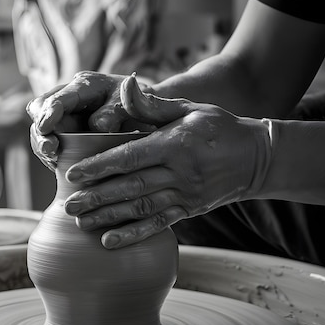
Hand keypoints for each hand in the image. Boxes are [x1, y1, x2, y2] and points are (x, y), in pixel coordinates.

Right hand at [26, 71, 155, 169]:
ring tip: (52, 158)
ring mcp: (65, 115)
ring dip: (42, 144)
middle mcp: (71, 96)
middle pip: (40, 108)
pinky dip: (49, 154)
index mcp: (88, 85)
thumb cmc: (147, 109)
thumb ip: (123, 109)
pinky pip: (49, 142)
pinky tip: (56, 165)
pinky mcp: (65, 133)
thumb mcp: (141, 105)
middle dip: (41, 129)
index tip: (47, 127)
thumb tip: (98, 125)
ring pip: (41, 127)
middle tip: (50, 148)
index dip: (51, 111)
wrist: (151, 117)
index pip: (62, 96)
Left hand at [63, 75, 271, 248]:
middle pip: (131, 186)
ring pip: (140, 208)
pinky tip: (109, 241)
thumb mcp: (189, 108)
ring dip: (108, 216)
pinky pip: (158, 224)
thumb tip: (127, 83)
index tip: (73, 173)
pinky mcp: (189, 210)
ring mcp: (185, 195)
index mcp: (175, 144)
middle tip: (67, 205)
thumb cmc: (218, 127)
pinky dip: (133, 234)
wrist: (257, 158)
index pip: (131, 156)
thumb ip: (153, 104)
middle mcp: (179, 173)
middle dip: (96, 197)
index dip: (100, 166)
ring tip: (81, 222)